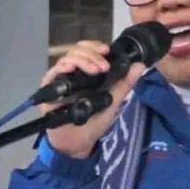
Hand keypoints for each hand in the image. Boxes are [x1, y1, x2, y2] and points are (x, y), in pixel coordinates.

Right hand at [39, 40, 144, 158]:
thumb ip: (125, 83)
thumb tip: (140, 64)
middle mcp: (73, 72)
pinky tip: (71, 68)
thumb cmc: (94, 122)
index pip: (88, 50)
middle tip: (103, 67)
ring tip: (94, 69)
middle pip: (77, 51)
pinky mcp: (49, 87)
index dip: (95, 46)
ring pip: (67, 58)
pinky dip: (63, 67)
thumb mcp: (113, 101)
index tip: (106, 50)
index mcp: (87, 71)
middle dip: (91, 54)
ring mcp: (60, 78)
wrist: (79, 142)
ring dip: (81, 60)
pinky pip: (53, 72)